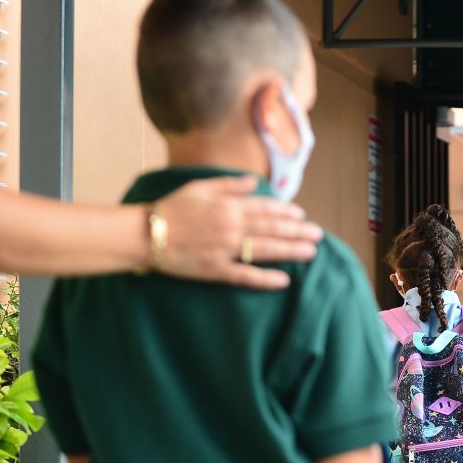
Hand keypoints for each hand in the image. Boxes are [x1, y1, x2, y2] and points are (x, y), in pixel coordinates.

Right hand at [154, 176, 323, 289]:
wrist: (144, 234)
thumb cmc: (170, 208)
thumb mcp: (198, 188)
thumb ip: (228, 184)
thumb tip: (253, 181)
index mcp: (227, 205)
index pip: (264, 208)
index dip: (285, 211)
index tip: (301, 215)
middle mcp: (231, 226)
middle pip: (271, 228)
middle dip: (297, 231)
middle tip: (318, 235)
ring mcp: (224, 249)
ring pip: (265, 249)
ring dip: (290, 251)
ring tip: (311, 253)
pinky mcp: (215, 270)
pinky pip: (244, 275)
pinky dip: (265, 278)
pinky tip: (283, 281)